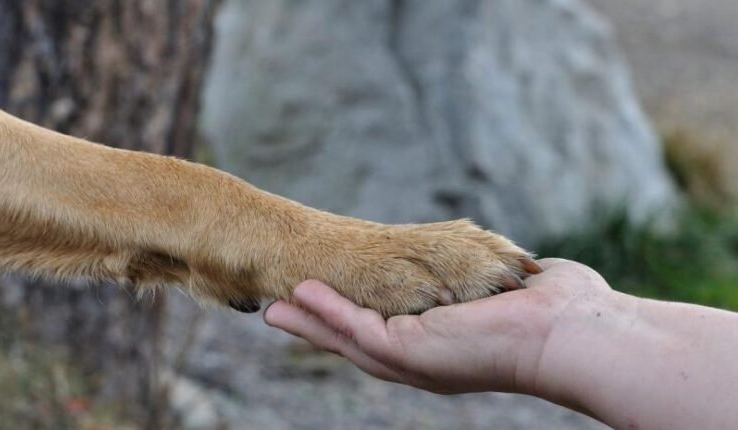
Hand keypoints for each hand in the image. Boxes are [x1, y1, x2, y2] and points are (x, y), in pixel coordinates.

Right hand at [263, 258, 612, 394]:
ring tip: (276, 307)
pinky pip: (356, 329)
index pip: (388, 331)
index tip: (327, 302)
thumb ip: (499, 280)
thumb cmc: (557, 310)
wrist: (573, 332)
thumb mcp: (511, 289)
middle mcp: (424, 360)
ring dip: (310, 322)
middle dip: (319, 327)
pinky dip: (326, 313)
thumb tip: (521, 269)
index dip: (354, 318)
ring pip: (347, 340)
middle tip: (279, 312)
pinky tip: (300, 296)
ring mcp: (414, 360)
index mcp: (444, 347)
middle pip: (357, 343)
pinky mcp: (409, 351)